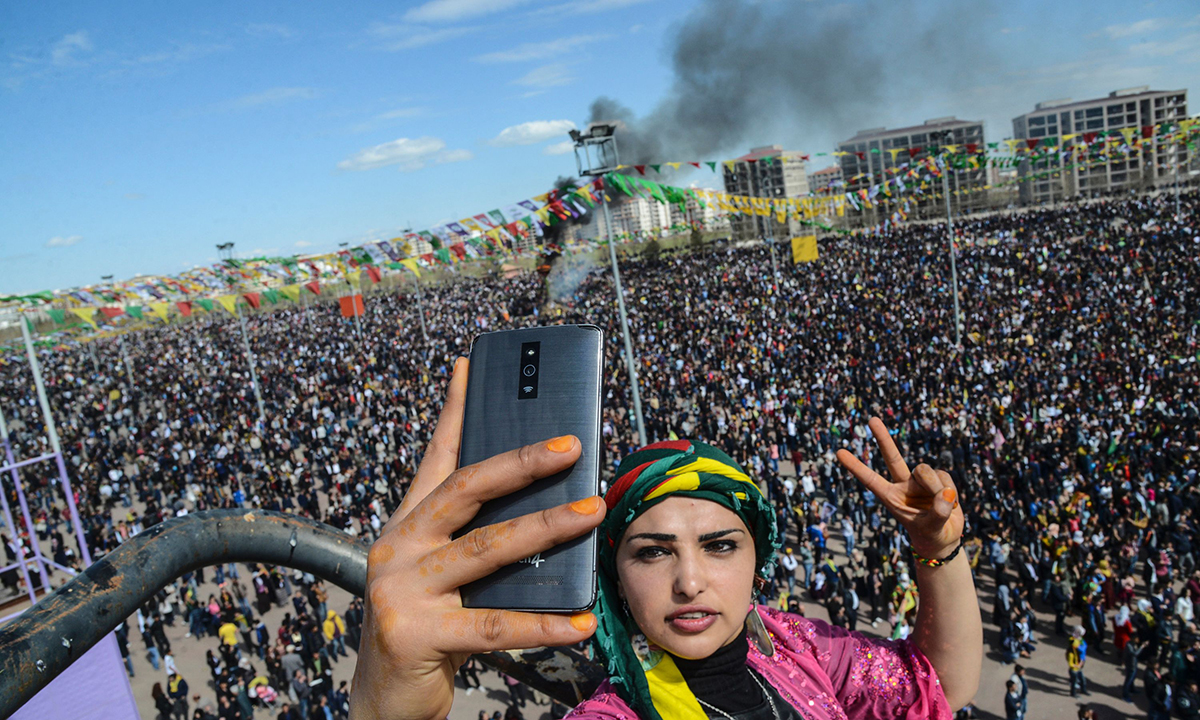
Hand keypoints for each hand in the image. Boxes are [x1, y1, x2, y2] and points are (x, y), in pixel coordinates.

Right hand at [350, 358, 606, 719]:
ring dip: (546, 528)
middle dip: (522, 462)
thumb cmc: (426, 626)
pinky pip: (495, 625)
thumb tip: (545, 509)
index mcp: (407, 524)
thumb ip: (478, 538)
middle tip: (573, 445)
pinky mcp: (415, 633)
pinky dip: (544, 625)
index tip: (471, 366)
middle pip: (467, 489)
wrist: (383, 699)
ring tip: (591, 513)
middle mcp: (397, 546)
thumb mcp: (444, 573)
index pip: (435, 457)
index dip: (453, 410)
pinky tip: (581, 621)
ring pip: (487, 548)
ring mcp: (402, 588)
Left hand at [836, 417, 963, 558]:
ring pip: (925, 471)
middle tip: (871, 419)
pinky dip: (950, 491)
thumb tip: (946, 492)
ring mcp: (920, 480)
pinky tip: (950, 502)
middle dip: (883, 438)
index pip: (870, 480)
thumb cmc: (931, 534)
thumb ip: (938, 513)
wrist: (945, 536)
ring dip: (935, 487)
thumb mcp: (932, 529)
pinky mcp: (938, 477)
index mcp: (891, 497)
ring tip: (943, 504)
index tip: (839, 452)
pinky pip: (944, 476)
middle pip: (892, 458)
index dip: (856, 466)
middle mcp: (903, 484)